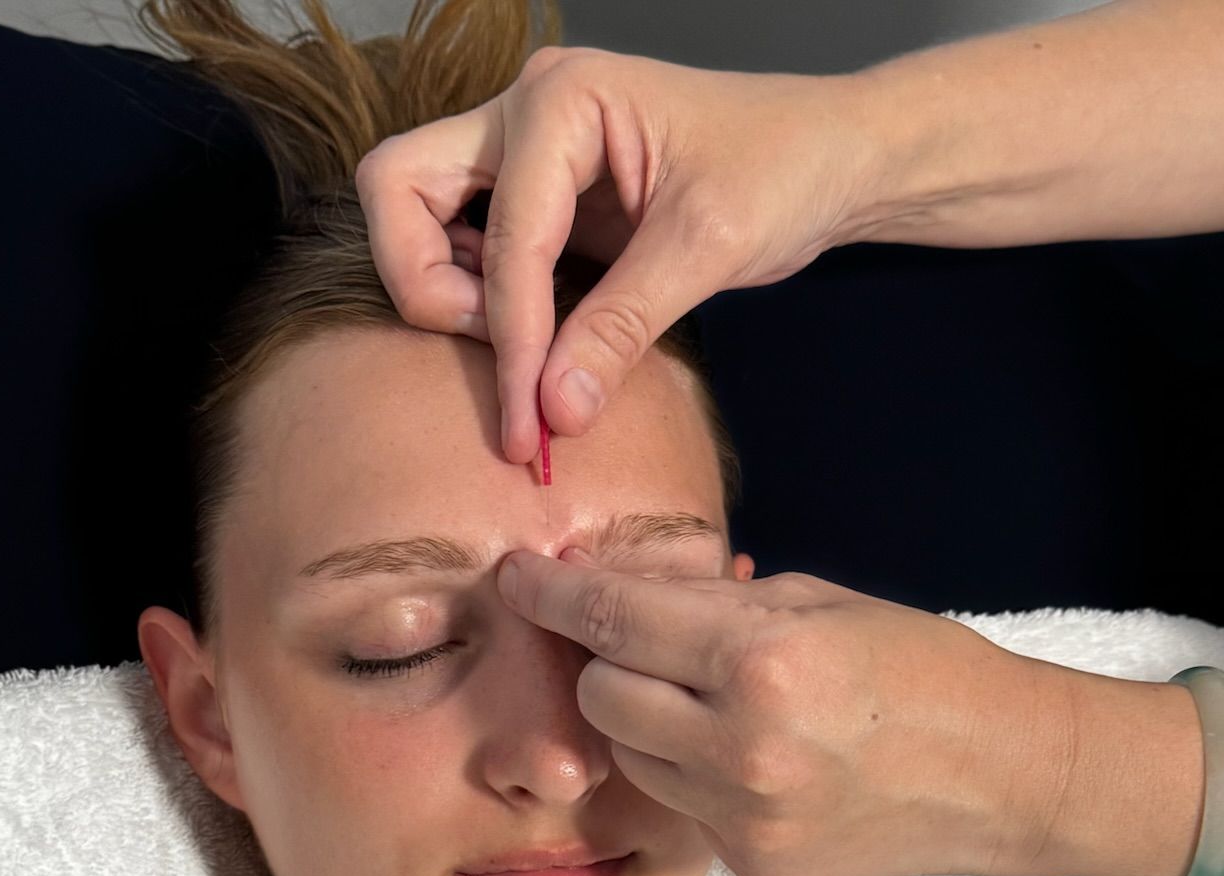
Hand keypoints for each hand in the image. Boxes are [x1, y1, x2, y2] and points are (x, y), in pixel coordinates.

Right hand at [356, 47, 880, 464]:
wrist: (825, 157)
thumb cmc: (783, 172)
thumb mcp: (708, 251)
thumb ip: (622, 330)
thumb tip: (553, 415)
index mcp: (566, 99)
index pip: (505, 237)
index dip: (512, 340)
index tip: (530, 427)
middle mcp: (524, 110)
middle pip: (398, 188)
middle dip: (427, 284)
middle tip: (502, 351)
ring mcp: (520, 150)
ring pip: (413, 212)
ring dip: (445, 293)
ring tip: (522, 351)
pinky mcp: (534, 194)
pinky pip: (462, 245)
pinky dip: (478, 300)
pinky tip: (533, 343)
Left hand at [495, 547, 1076, 875]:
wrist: (1001, 774)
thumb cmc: (917, 668)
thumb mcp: (814, 604)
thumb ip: (706, 605)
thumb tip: (611, 594)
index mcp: (761, 663)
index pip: (614, 623)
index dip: (552, 596)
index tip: (514, 578)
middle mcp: (741, 749)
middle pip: (600, 699)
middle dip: (610, 664)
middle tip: (649, 646)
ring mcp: (745, 820)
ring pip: (631, 759)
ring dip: (650, 723)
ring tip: (720, 705)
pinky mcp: (754, 867)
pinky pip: (682, 807)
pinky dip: (698, 775)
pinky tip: (762, 761)